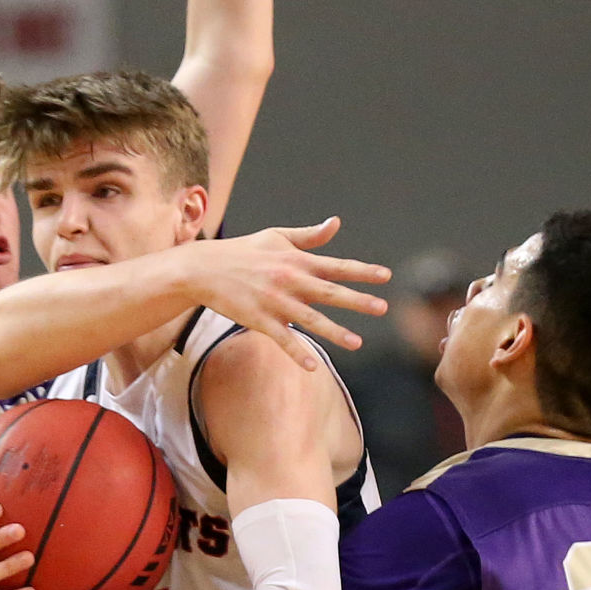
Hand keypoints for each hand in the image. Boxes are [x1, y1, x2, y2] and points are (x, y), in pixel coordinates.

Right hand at [185, 218, 389, 369]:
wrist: (205, 268)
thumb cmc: (243, 251)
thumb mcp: (276, 236)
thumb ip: (309, 236)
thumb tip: (335, 223)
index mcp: (297, 259)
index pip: (336, 265)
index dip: (362, 271)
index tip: (386, 276)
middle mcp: (289, 279)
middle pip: (329, 291)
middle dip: (357, 300)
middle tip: (382, 308)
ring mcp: (274, 301)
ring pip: (310, 319)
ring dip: (335, 331)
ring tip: (357, 343)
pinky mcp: (258, 319)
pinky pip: (281, 338)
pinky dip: (296, 351)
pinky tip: (312, 366)